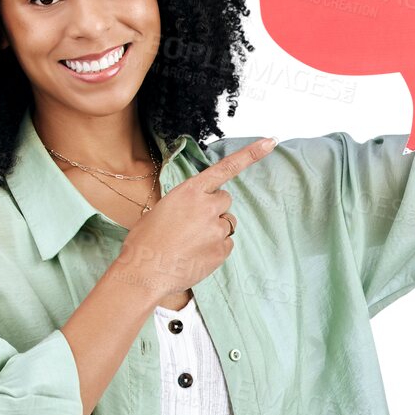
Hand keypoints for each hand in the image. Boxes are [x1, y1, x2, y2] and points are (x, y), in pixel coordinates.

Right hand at [118, 136, 275, 305]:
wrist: (144, 271)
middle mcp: (208, 206)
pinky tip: (195, 255)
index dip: (250, 154)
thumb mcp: (162, 209)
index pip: (226, 168)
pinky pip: (226, 245)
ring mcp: (217, 229)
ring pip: (226, 224)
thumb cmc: (145, 241)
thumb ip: (185, 204)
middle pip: (225, 200)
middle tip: (193, 224)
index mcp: (190, 190)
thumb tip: (194, 213)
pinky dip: (215, 249)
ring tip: (189, 243)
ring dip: (214, 230)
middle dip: (214, 208)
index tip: (270, 142)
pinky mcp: (222, 251)